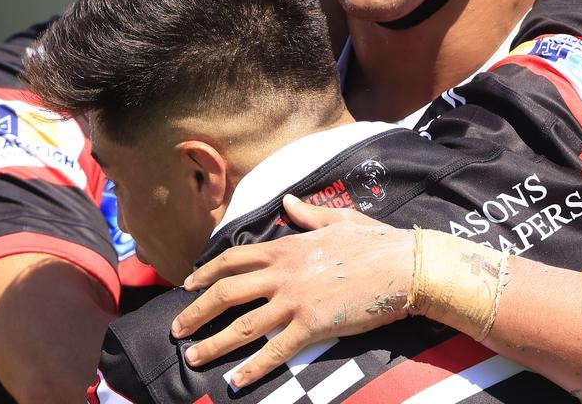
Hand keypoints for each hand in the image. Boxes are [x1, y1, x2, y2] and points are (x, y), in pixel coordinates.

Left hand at [171, 194, 413, 387]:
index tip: (189, 284)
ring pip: (242, 325)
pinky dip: (251, 368)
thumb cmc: (376, 242)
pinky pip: (274, 350)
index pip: (234, 258)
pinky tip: (234, 381)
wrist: (404, 267)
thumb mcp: (339, 219)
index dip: (207, 272)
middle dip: (196, 311)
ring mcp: (294, 301)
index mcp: (287, 247)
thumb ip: (308, 213)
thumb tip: (289, 200)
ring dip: (213, 342)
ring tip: (191, 356)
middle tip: (176, 327)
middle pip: (226, 292)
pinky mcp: (311, 326)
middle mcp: (282, 274)